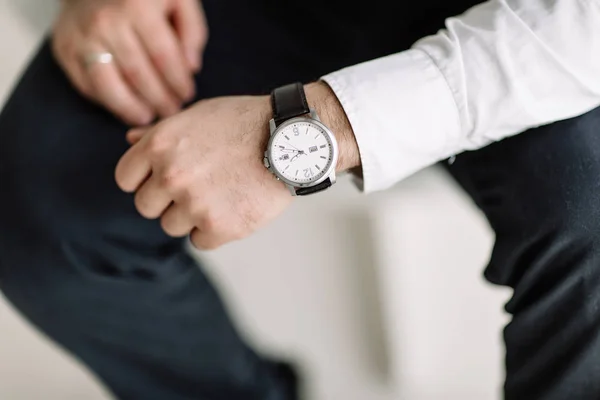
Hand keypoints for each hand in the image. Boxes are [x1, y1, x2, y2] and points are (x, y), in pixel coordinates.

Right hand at [52, 0, 207, 125]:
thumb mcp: (178, 0)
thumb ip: (192, 30)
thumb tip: (192, 67)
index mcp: (138, 7)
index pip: (163, 57)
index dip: (178, 82)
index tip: (187, 95)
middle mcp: (106, 22)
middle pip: (138, 75)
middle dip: (160, 100)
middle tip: (172, 111)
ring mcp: (82, 37)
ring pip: (109, 86)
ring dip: (133, 109)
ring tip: (149, 116)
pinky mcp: (64, 49)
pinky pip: (88, 86)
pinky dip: (109, 104)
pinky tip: (127, 109)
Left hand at [115, 82, 359, 248]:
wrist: (291, 139)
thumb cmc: (244, 123)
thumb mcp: (196, 115)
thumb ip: (158, 132)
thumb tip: (129, 140)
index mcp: (159, 145)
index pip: (125, 180)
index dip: (144, 180)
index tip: (164, 179)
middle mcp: (171, 175)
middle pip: (146, 207)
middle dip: (167, 200)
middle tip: (197, 187)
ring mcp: (194, 204)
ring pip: (172, 226)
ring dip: (190, 216)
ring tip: (219, 195)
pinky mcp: (219, 227)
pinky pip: (199, 241)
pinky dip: (213, 231)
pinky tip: (232, 208)